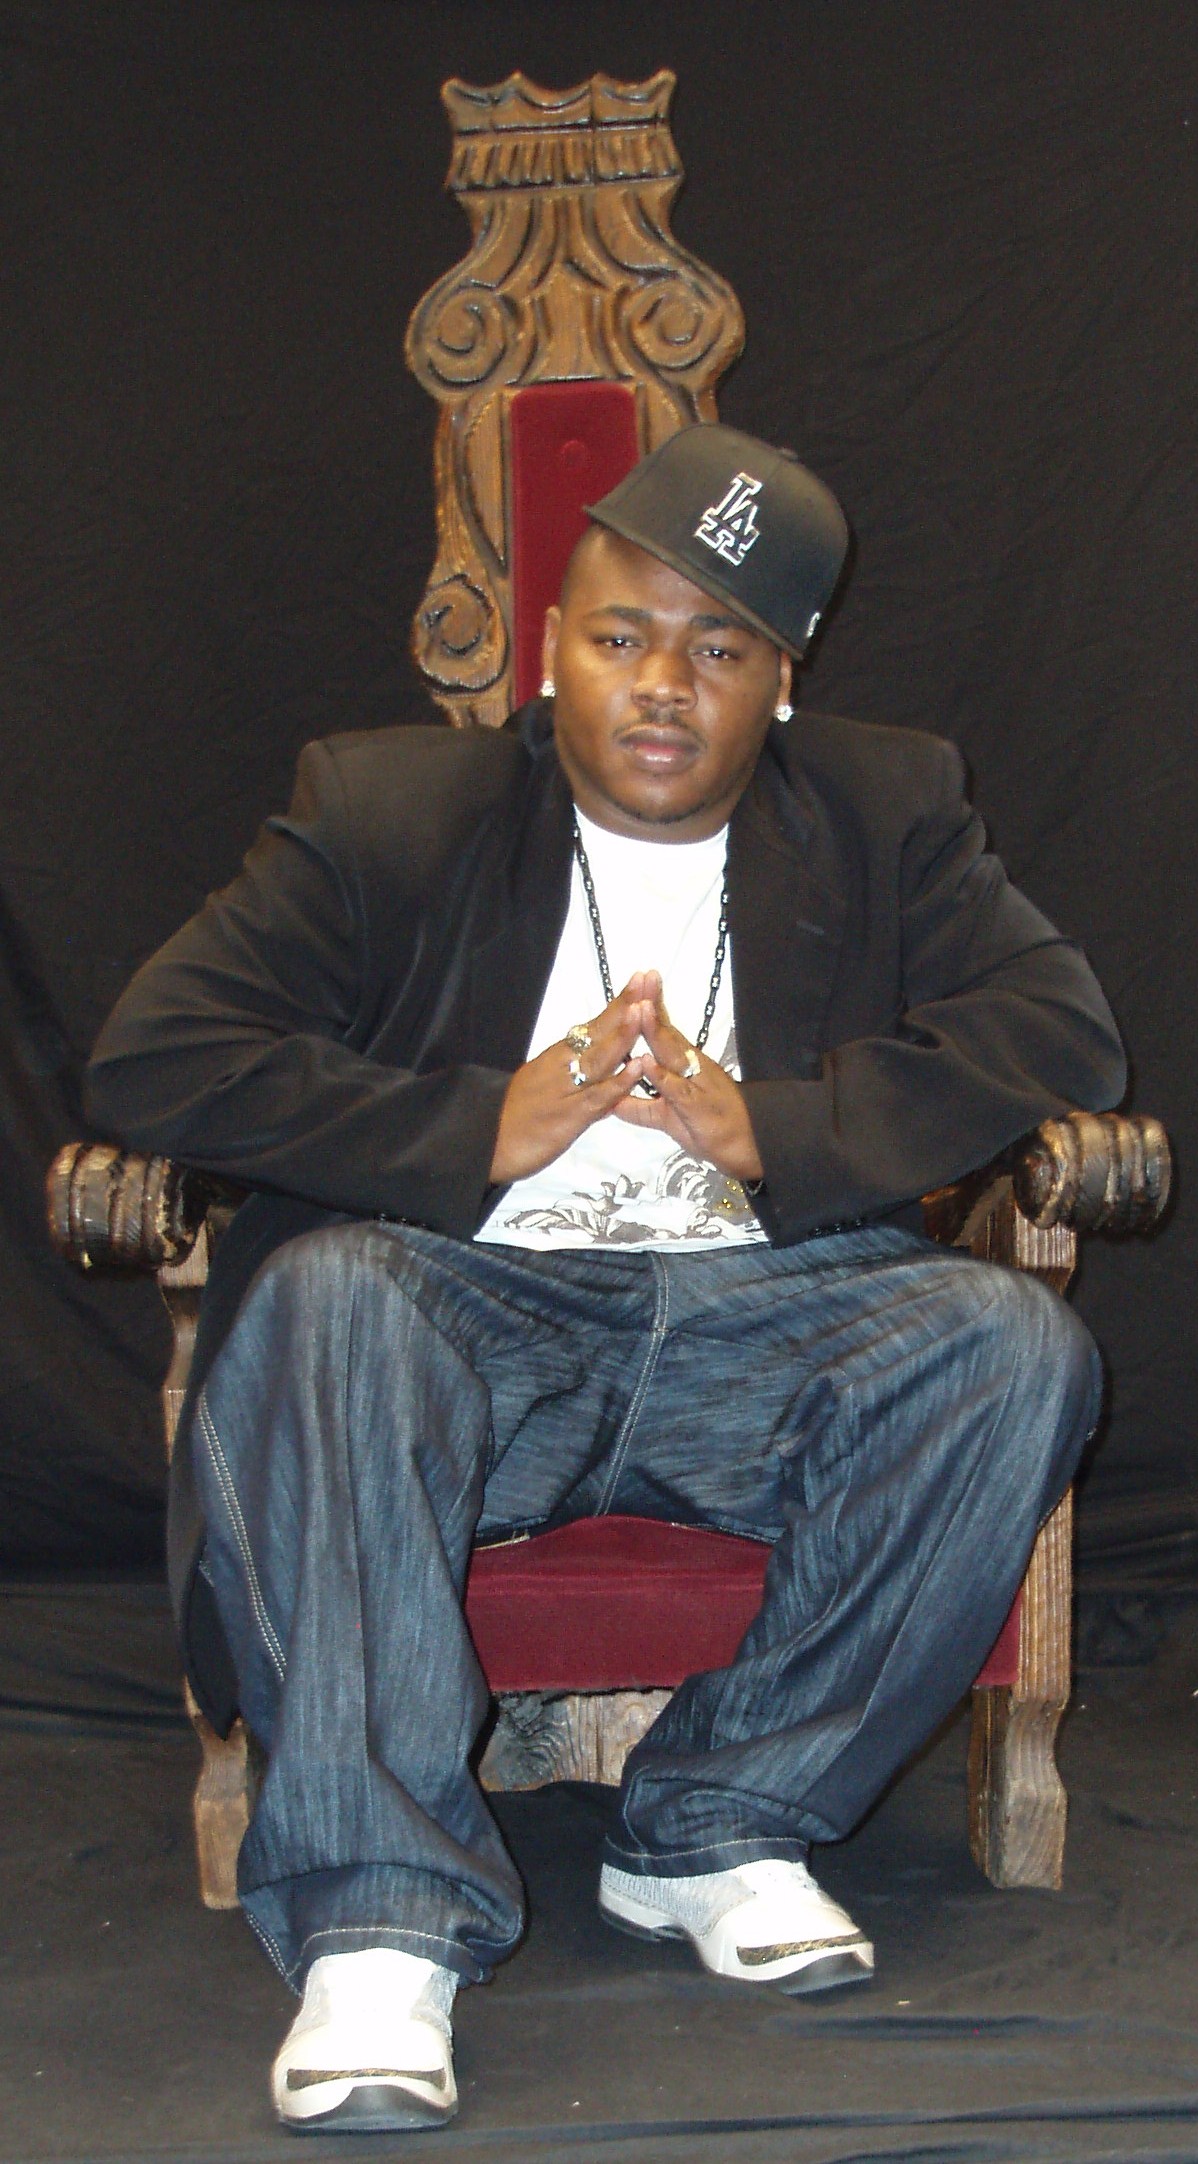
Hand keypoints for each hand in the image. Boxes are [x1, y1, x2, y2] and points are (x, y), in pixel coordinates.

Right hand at [489, 976, 654, 1184]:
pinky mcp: (569, 1116)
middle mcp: (562, 1066)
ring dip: (623, 1034)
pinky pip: (598, 1096)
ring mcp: (566, 1090)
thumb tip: (608, 1075)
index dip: (618, 1003)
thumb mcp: (547, 1089)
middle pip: (598, 1032)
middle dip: (624, 1006)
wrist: (486, 1142)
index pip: (593, 1024)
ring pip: (599, 1058)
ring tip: (643, 1010)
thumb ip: (580, 1081)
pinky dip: (619, 1081)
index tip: (639, 979)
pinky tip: (637, 1068)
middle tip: (646, 980)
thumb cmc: (515, 1117)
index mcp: (558, 1057)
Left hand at [611, 971, 763, 1183]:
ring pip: (672, 1054)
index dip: (651, 1006)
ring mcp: (694, 1084)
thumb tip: (612, 1103)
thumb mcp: (667, 1119)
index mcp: (684, 1065)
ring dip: (655, 1031)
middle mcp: (690, 1068)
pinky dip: (660, 1076)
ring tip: (639, 1008)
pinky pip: (676, 1089)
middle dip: (653, 1005)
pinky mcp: (696, 1106)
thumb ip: (640, 1109)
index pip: (665, 1030)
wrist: (743, 1147)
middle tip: (641, 978)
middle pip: (668, 1032)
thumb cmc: (707, 1129)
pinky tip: (645, 1062)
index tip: (639, 980)